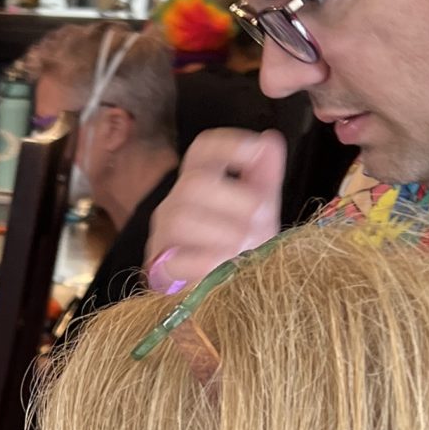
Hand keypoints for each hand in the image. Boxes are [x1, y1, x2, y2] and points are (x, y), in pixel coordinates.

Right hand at [143, 127, 284, 294]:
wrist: (222, 289)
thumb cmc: (238, 243)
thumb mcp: (258, 205)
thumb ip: (265, 174)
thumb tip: (269, 140)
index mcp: (200, 180)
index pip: (201, 150)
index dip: (227, 145)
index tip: (255, 151)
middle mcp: (177, 201)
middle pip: (193, 183)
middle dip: (236, 200)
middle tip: (263, 221)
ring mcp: (164, 235)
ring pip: (182, 219)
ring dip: (223, 234)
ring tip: (246, 248)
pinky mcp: (159, 269)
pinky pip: (174, 260)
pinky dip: (202, 262)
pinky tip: (223, 265)